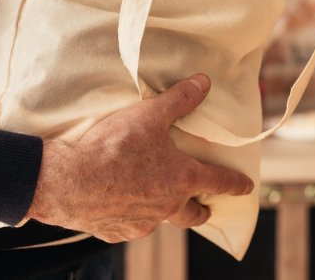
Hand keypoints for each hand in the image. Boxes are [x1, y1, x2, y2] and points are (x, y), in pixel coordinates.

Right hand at [27, 75, 253, 242]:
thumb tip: (204, 83)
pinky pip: (131, 225)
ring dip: (164, 211)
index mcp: (181, 178)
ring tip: (157, 199)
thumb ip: (180, 99)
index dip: (236, 184)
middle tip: (204, 206)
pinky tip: (121, 203)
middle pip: (193, 215)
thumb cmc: (112, 149)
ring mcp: (141, 222)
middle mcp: (166, 206)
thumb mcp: (149, 116)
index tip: (247, 188)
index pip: (219, 182)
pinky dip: (132, 216)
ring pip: (161, 220)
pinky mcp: (116, 231)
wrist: (67, 182)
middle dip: (202, 210)